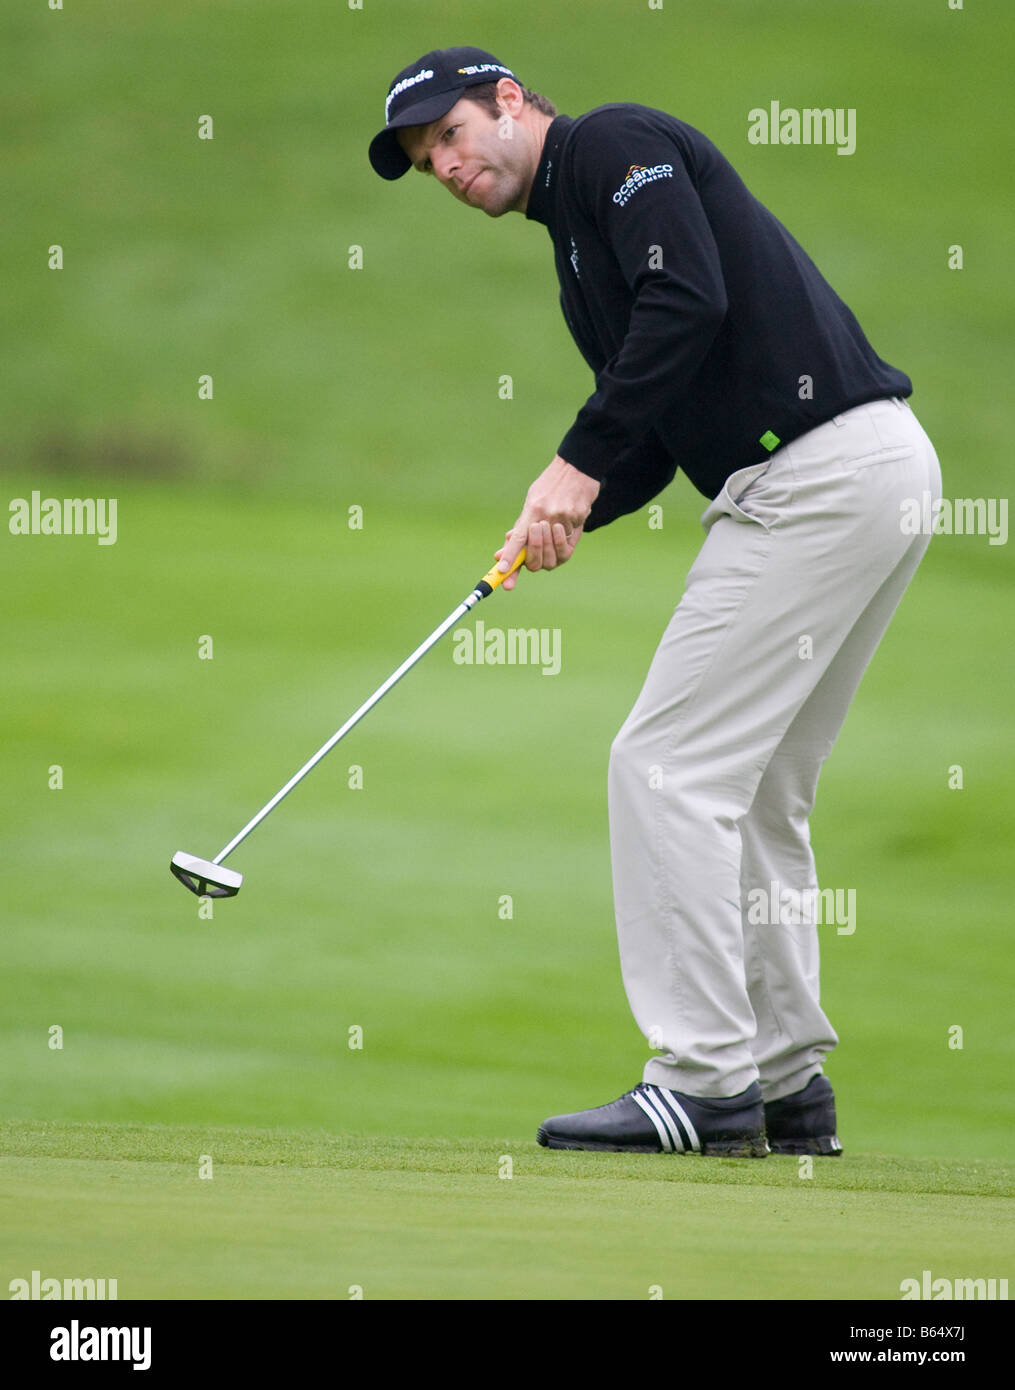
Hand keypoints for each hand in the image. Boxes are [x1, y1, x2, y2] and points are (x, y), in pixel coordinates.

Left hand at [495, 455, 600, 590]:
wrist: (577, 467)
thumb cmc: (552, 486)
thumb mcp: (532, 502)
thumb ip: (521, 528)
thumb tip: (504, 550)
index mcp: (531, 510)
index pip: (517, 539)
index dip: (510, 557)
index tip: (503, 570)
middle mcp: (545, 515)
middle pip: (537, 554)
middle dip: (536, 554)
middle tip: (539, 539)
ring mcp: (562, 517)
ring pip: (556, 551)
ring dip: (554, 544)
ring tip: (555, 527)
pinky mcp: (578, 517)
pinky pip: (571, 540)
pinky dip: (568, 535)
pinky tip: (568, 521)